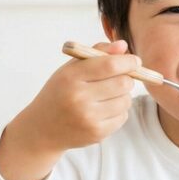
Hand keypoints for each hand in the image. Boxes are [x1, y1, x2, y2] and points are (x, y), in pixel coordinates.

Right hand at [0, 40, 138, 179]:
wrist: (43, 129)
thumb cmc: (60, 92)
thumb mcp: (71, 69)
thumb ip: (97, 52)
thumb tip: (123, 45)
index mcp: (71, 77)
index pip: (109, 65)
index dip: (128, 61)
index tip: (135, 60)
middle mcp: (79, 98)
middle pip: (123, 83)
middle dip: (128, 78)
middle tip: (121, 78)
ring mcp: (88, 118)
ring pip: (126, 100)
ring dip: (123, 95)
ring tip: (108, 95)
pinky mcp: (97, 133)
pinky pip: (123, 117)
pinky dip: (119, 111)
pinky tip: (104, 110)